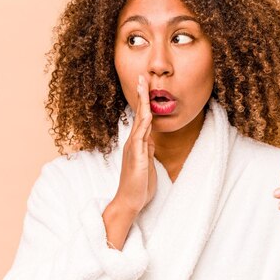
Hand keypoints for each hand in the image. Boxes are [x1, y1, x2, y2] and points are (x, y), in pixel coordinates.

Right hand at [113, 75, 156, 214]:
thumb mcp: (147, 163)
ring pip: (140, 121)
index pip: (141, 117)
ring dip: (142, 103)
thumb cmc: (138, 185)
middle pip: (138, 114)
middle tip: (142, 77)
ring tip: (143, 87)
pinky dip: (144, 124)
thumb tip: (151, 138)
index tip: (145, 85)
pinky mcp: (137, 158)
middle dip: (141, 95)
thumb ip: (148, 149)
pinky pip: (141, 138)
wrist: (129, 202)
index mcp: (137, 143)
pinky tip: (147, 114)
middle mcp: (133, 142)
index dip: (143, 101)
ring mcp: (134, 149)